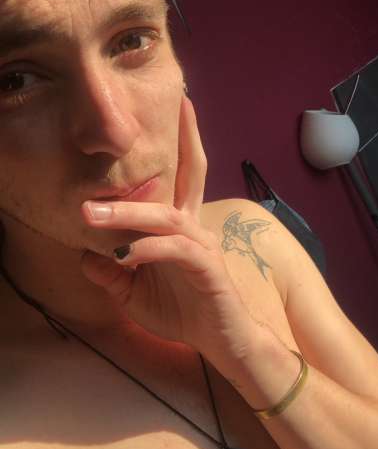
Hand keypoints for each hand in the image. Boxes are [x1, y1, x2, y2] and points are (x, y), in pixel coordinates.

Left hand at [80, 96, 255, 376]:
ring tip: (91, 214)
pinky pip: (177, 250)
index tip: (179, 105)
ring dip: (127, 213)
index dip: (182, 141)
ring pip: (167, 216)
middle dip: (183, 139)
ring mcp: (203, 246)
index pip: (182, 176)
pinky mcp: (208, 268)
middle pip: (192, 173)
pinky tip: (125, 256)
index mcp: (180, 227)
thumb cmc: (184, 313)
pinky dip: (148, 250)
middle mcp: (194, 227)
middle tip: (164, 111)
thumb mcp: (134, 294)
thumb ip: (111, 273)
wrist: (222, 343)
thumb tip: (83, 254)